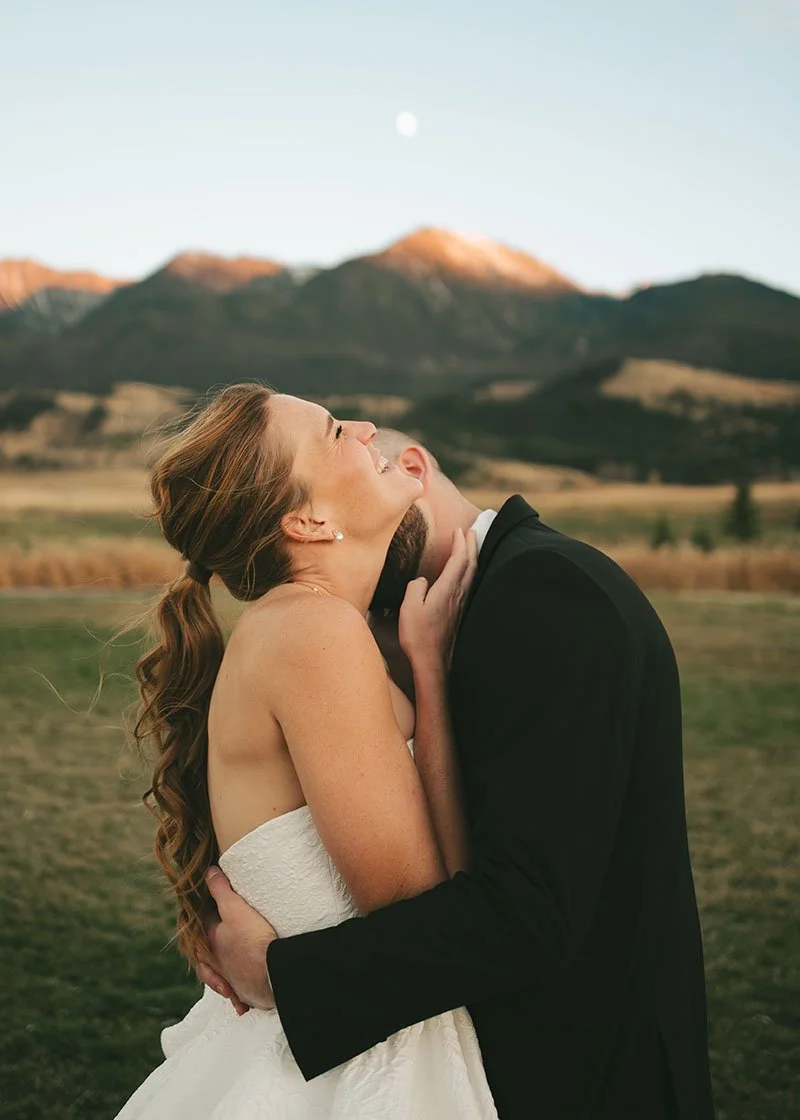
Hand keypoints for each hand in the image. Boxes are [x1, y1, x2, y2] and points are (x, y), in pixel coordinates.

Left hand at [195, 866, 277, 1011]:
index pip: (203, 923)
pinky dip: (239, 995)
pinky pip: (240, 992)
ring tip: (227, 981)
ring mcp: (232, 979)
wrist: (274, 974)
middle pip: (209, 953)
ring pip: (223, 975)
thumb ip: (221, 890)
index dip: (207, 911)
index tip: (216, 905)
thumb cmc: (253, 939)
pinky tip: (242, 1000)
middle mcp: (217, 962)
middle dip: (210, 950)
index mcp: (211, 941)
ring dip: (223, 978)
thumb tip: (209, 873)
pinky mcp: (248, 992)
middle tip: (217, 942)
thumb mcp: (236, 908)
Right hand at [398, 527, 477, 670]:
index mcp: (447, 589)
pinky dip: (468, 572)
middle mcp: (458, 595)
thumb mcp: (409, 607)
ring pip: (471, 575)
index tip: (460, 529)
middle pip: (470, 564)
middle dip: (471, 545)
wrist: (433, 662)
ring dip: (472, 558)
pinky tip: (464, 575)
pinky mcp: (458, 614)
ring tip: (471, 547)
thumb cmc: (419, 636)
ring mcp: (460, 605)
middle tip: (472, 531)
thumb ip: (415, 587)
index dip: (461, 543)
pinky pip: (468, 586)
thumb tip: (422, 581)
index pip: (459, 559)